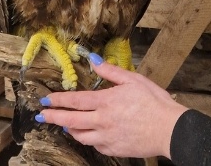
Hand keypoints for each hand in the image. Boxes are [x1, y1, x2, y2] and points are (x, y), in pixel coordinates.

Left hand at [39, 55, 188, 158]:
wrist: (169, 129)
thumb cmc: (155, 103)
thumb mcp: (134, 80)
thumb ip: (111, 72)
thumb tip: (94, 61)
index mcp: (106, 102)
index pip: (74, 101)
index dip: (57, 100)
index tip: (45, 100)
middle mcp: (102, 121)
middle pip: (70, 120)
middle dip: (52, 117)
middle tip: (41, 116)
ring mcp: (107, 137)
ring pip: (80, 136)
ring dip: (69, 129)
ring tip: (64, 125)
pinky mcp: (114, 149)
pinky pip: (95, 145)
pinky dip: (88, 139)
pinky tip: (88, 136)